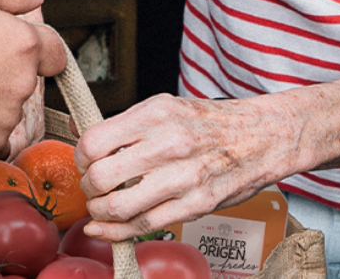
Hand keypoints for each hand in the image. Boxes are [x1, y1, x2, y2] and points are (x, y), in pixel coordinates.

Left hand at [72, 94, 306, 240]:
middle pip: (100, 177)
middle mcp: (169, 145)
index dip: (79, 158)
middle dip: (87, 188)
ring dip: (99, 213)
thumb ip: (121, 122)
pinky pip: (144, 226)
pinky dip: (116, 233)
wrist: (263, 137)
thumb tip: (75, 128)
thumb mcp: (163, 107)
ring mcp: (184, 178)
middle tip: (92, 188)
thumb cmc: (208, 123)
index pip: (93, 142)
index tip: (84, 163)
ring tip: (100, 208)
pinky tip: (106, 229)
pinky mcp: (196, 205)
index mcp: (155, 116)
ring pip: (118, 207)